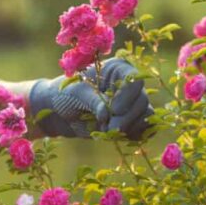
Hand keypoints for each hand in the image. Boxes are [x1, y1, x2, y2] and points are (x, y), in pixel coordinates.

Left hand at [29, 58, 152, 139]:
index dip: (128, 95)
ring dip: (128, 127)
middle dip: (126, 118)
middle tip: (108, 128)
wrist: (60, 113)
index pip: (135, 79)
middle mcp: (128, 85)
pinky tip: (115, 135)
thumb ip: (94, 102)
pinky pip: (143, 129)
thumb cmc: (66, 95)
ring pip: (145, 115)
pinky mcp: (130, 121)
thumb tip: (108, 115)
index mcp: (118, 69)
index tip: (114, 110)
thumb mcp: (77, 94)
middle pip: (142, 100)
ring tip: (106, 131)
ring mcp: (131, 104)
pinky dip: (132, 134)